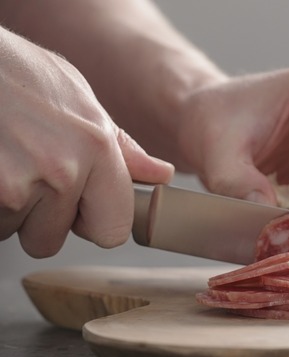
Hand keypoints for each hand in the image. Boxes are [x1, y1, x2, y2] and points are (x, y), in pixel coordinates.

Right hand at [0, 28, 173, 256]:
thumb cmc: (13, 73)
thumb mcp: (77, 97)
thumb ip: (118, 145)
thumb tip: (160, 174)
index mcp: (95, 147)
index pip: (112, 230)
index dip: (90, 222)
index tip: (76, 205)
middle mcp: (60, 170)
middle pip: (51, 239)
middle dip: (36, 216)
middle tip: (23, 170)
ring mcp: (13, 186)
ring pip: (13, 231)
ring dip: (6, 207)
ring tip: (2, 159)